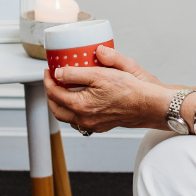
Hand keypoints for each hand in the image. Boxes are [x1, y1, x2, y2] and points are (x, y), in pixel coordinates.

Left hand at [43, 47, 169, 133]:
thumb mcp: (100, 74)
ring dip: (61, 104)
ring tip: (63, 90)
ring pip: (67, 117)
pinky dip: (74, 111)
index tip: (49, 70)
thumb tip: (58, 74)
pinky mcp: (101, 125)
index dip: (48, 80)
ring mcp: (93, 124)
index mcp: (80, 106)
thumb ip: (75, 73)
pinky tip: (80, 102)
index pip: (54, 93)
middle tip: (51, 81)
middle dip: (50, 94)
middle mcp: (84, 119)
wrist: (148, 105)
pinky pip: (80, 121)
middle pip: (56, 109)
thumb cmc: (129, 89)